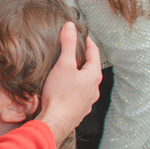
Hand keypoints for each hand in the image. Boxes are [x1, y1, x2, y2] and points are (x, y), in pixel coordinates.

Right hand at [37, 23, 101, 145]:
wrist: (55, 121)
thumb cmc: (60, 94)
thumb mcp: (64, 64)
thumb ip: (68, 44)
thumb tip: (70, 26)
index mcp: (93, 76)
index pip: (94, 52)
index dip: (87, 41)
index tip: (81, 34)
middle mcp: (94, 89)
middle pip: (91, 68)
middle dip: (82, 58)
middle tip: (73, 50)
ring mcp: (87, 101)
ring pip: (85, 83)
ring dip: (78, 74)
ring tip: (67, 68)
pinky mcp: (79, 110)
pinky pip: (79, 94)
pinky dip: (73, 87)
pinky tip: (64, 88)